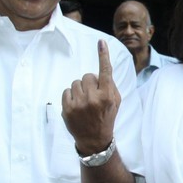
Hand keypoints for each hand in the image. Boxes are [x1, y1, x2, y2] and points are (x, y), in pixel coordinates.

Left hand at [62, 40, 120, 155]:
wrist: (94, 140)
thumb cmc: (106, 117)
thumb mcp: (116, 102)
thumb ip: (110, 85)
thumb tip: (100, 69)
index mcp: (107, 96)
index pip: (105, 72)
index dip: (103, 56)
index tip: (100, 42)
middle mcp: (93, 99)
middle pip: (87, 76)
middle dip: (90, 83)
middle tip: (93, 95)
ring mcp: (79, 104)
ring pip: (75, 83)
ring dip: (79, 89)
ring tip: (84, 101)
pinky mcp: (67, 109)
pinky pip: (66, 91)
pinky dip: (71, 96)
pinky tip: (76, 105)